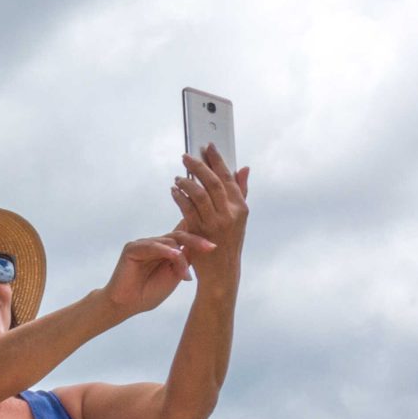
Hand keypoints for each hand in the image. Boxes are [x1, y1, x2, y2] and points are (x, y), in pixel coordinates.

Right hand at [103, 228, 211, 316]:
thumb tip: (208, 246)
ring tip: (185, 275)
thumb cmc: (150, 293)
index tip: (220, 237)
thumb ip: (187, 259)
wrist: (127, 305)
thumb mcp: (176, 275)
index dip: (201, 232)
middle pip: (180, 234)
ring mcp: (143, 243)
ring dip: (180, 259)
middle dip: (197, 241)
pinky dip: (165, 252)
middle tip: (212, 247)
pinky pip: (153, 246)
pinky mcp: (132, 248)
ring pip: (169, 242)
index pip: (185, 233)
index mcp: (166, 248)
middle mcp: (156, 242)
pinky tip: (175, 257)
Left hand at [171, 145, 250, 261]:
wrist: (221, 272)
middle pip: (213, 182)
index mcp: (240, 207)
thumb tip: (244, 168)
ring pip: (199, 194)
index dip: (218, 160)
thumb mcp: (239, 218)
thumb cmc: (229, 243)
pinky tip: (174, 191)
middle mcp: (229, 213)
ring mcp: (214, 223)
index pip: (228, 177)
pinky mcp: (199, 231)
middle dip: (199, 166)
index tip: (208, 146)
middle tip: (186, 156)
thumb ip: (240, 192)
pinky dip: (179, 197)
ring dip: (186, 182)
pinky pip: (187, 209)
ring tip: (178, 176)